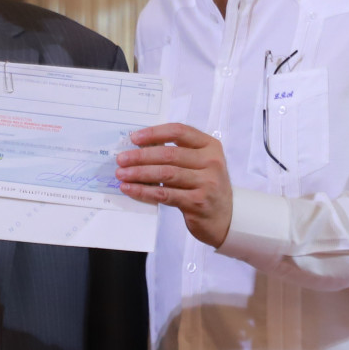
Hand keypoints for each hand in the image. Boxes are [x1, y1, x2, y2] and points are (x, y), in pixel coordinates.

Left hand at [115, 124, 232, 248]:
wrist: (226, 218)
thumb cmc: (207, 187)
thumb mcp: (199, 164)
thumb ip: (178, 153)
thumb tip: (142, 146)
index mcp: (210, 146)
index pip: (179, 131)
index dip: (154, 133)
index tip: (134, 138)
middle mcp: (211, 162)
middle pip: (169, 154)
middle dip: (141, 156)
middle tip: (121, 159)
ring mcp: (206, 182)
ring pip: (165, 174)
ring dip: (139, 173)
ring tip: (122, 174)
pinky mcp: (197, 202)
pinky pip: (164, 194)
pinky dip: (144, 191)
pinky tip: (130, 189)